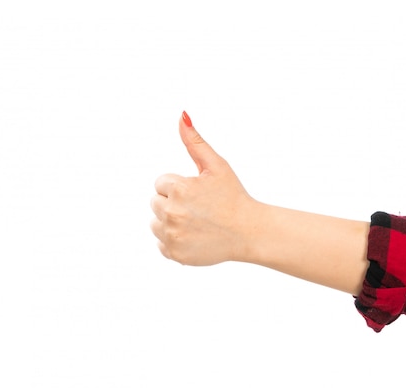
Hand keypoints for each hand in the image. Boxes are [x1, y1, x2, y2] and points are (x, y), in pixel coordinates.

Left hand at [150, 112, 257, 265]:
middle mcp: (171, 212)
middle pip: (155, 202)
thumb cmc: (233, 196)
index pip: (161, 183)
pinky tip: (194, 237)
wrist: (250, 232)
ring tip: (196, 222)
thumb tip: (181, 115)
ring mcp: (172, 235)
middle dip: (173, 202)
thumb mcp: (216, 165)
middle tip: (199, 209)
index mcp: (179, 188)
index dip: (180, 187)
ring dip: (170, 222)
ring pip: (155, 223)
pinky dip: (174, 241)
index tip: (199, 194)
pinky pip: (161, 244)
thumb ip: (194, 141)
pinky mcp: (174, 254)